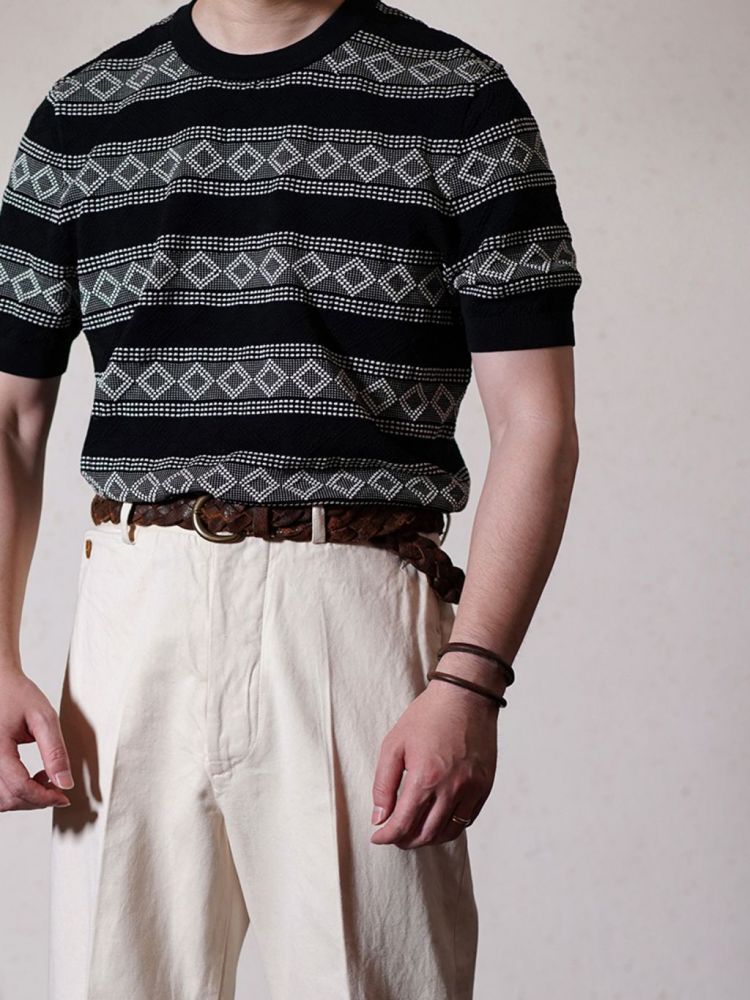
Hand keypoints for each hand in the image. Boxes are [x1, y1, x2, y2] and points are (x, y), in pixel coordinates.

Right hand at [0, 668, 73, 811]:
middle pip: (8, 799)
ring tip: (44, 779)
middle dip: (36, 800)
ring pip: (0, 800)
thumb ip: (55, 752)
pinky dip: (13, 793)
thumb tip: (65, 783)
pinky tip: (29, 778)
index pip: (19, 787)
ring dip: (24, 799)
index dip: (44, 798)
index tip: (64, 796)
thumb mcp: (44, 718)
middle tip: (57, 788)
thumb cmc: (18, 695)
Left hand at [370, 678, 498, 848]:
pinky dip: (449, 827)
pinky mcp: (485, 786)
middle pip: (426, 834)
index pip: (403, 824)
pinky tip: (437, 820)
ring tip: (414, 832)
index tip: (378, 837)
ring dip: (428, 838)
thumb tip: (379, 817)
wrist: (465, 696)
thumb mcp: (394, 744)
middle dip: (405, 840)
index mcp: (425, 778)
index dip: (387, 836)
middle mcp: (451, 788)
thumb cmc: (427, 716)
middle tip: (394, 835)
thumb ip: (383, 784)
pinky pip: (467, 820)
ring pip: (448, 832)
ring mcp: (472, 789)